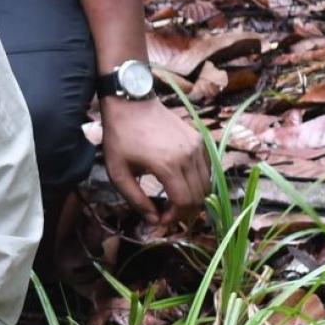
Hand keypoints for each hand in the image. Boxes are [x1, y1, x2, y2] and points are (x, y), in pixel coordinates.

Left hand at [101, 95, 207, 225]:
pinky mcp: (199, 139)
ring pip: (206, 183)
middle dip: (185, 211)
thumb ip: (136, 200)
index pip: (183, 202)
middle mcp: (188, 156)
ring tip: (174, 202)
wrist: (130, 103)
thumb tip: (154, 220)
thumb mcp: (118, 172)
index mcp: (167, 165)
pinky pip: (207, 168)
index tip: (161, 221)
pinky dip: (198, 181)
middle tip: (168, 215)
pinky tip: (181, 184)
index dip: (174, 217)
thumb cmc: (119, 137)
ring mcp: (197, 146)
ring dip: (193, 198)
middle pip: (198, 196)